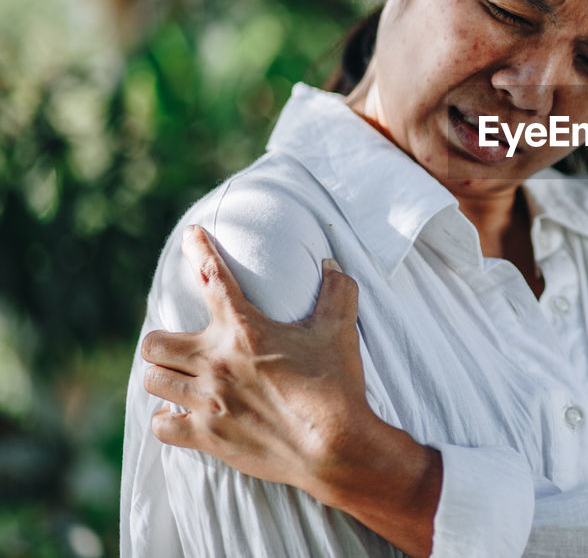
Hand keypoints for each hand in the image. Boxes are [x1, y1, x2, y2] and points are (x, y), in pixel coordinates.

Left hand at [141, 224, 373, 502]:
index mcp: (245, 330)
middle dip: (163, 340)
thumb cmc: (336, 385)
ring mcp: (207, 402)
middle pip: (155, 342)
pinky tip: (180, 412)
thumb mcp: (340, 330)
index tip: (191, 235)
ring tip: (178, 377)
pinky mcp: (206, 436)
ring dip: (163, 375)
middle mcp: (215, 362)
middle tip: (182, 344)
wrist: (335, 446)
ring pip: (152, 380)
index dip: (198, 250)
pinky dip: (167, 417)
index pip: (211, 277)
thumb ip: (338, 291)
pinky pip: (161, 425)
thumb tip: (332, 264)